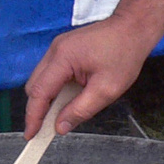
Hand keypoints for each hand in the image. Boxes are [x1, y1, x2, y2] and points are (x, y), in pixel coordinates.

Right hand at [23, 16, 156, 137]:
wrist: (133, 27)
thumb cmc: (124, 54)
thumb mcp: (106, 90)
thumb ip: (80, 110)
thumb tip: (59, 127)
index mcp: (63, 58)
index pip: (39, 92)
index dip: (33, 117)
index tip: (30, 135)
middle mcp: (55, 50)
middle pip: (35, 86)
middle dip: (38, 109)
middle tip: (44, 131)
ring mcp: (58, 47)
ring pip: (41, 80)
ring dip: (48, 99)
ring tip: (59, 116)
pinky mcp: (64, 49)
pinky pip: (52, 73)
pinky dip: (56, 89)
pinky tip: (68, 99)